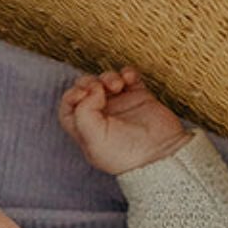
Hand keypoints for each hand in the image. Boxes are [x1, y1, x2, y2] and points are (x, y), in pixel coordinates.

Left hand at [58, 65, 189, 176]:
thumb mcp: (93, 140)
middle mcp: (101, 117)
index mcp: (86, 130)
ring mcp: (120, 106)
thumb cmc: (125, 154)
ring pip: (105, 81)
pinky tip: (130, 79)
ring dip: (109, 77)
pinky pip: (128, 77)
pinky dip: (127, 73)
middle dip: (89, 83)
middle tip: (99, 88)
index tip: (83, 94)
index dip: (71, 96)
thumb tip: (92, 90)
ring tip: (118, 85)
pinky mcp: (139, 97)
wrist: (159, 154)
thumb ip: (83, 113)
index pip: (68, 107)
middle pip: (85, 90)